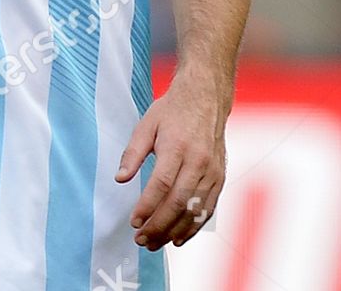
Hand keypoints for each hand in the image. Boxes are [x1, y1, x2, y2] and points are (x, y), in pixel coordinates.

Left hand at [116, 68, 230, 250]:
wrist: (207, 96)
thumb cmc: (173, 110)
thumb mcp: (147, 124)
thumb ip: (133, 153)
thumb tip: (120, 179)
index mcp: (178, 146)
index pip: (162, 184)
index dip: (147, 206)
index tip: (133, 222)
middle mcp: (198, 160)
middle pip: (179, 202)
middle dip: (158, 225)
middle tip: (140, 240)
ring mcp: (212, 170)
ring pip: (195, 209)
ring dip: (174, 231)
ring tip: (155, 243)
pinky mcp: (220, 176)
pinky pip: (209, 207)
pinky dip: (194, 226)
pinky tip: (179, 238)